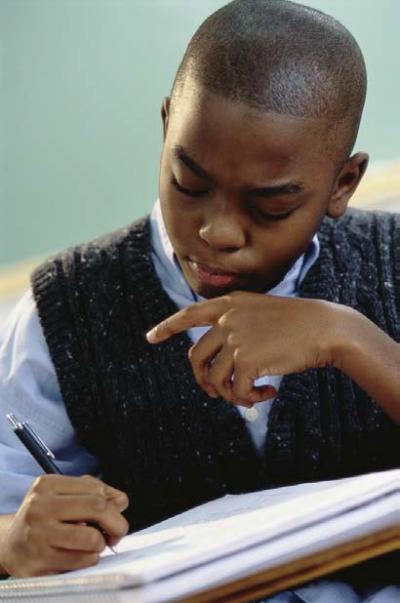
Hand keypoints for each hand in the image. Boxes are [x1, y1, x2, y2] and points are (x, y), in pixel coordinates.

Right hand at [1, 475, 128, 576]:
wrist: (10, 544)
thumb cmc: (43, 517)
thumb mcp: (62, 495)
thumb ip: (93, 492)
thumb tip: (121, 501)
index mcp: (48, 485)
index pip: (96, 489)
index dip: (114, 503)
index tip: (115, 513)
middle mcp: (41, 507)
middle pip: (98, 508)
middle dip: (116, 523)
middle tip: (117, 532)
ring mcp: (39, 535)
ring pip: (92, 538)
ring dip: (100, 544)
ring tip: (93, 543)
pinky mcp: (40, 561)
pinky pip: (82, 561)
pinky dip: (89, 559)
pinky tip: (80, 555)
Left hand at [147, 291, 338, 404]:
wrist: (324, 328)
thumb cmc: (299, 323)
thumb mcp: (261, 314)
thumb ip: (237, 327)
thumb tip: (221, 362)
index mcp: (230, 304)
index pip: (189, 314)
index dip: (167, 327)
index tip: (150, 337)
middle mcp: (227, 318)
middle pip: (195, 356)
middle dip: (201, 380)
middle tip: (214, 392)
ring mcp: (235, 338)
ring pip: (213, 377)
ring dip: (229, 393)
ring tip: (249, 394)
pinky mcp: (246, 359)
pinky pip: (235, 389)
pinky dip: (248, 398)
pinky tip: (268, 393)